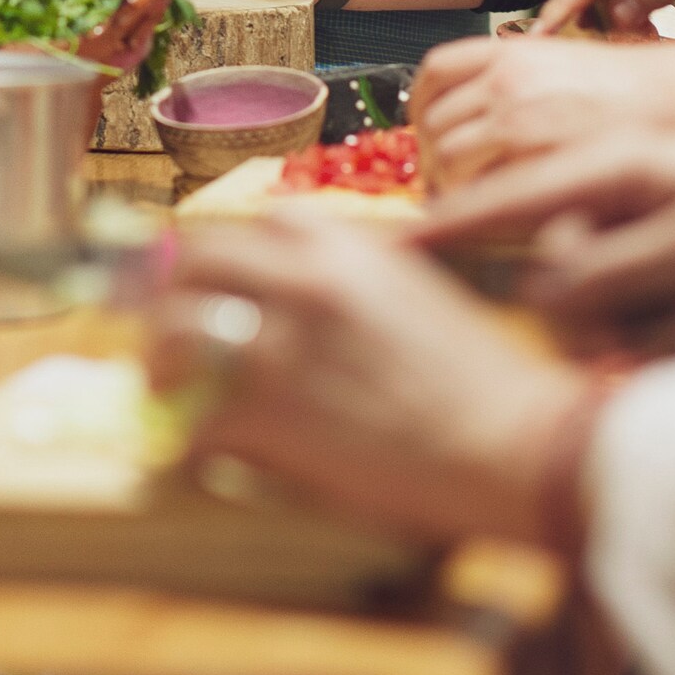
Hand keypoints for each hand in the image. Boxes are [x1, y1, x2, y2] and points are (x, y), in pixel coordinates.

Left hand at [147, 210, 584, 547]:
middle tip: (165, 326)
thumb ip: (356, 278)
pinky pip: (192, 418)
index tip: (211, 278)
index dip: (225, 254)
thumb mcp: (418, 292)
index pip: (252, 222)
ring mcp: (281, 344)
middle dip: (169, 292)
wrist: (514, 444)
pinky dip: (182, 438)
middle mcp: (302, 279)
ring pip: (174, 330)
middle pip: (195, 261)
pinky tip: (188, 451)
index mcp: (343, 244)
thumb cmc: (483, 379)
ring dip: (161, 360)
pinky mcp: (270, 416)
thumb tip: (302, 294)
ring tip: (164, 388)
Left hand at [410, 33, 674, 185]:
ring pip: (446, 156)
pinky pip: (476, 185)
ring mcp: (517, 118)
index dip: (420, 105)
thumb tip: (463, 117)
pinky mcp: (531, 159)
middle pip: (435, 122)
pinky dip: (472, 202)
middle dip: (434, 156)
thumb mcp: (557, 63)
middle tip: (446, 180)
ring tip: (467, 201)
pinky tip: (487, 211)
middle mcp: (506, 80)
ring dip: (448, 184)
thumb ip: (508, 82)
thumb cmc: (625, 91)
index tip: (425, 128)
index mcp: (509, 53)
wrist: (674, 103)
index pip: (434, 70)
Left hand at [418, 132, 674, 358]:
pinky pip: (644, 372)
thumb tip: (522, 232)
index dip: (457, 224)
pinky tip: (670, 324)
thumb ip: (588, 189)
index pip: (527, 195)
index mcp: (650, 163)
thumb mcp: (661, 161)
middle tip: (590, 261)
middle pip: (556, 282)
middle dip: (555, 284)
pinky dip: (639, 356)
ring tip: (640, 292)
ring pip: (599, 336)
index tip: (401, 244)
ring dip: (596, 324)